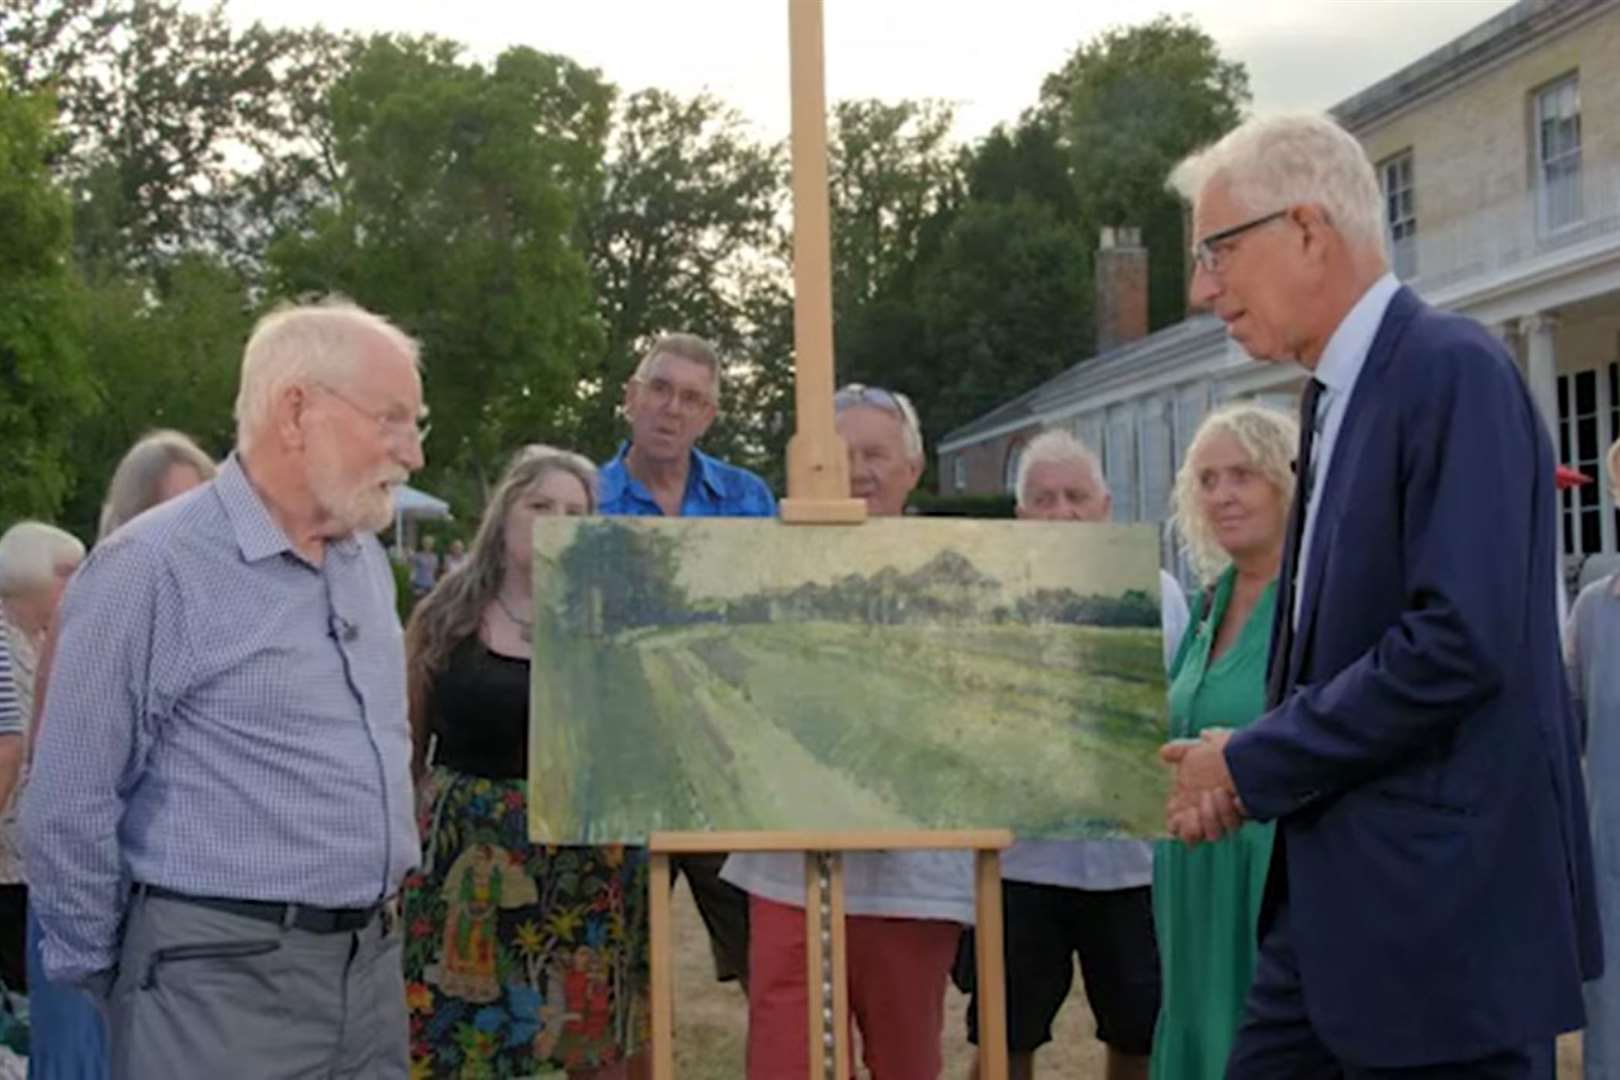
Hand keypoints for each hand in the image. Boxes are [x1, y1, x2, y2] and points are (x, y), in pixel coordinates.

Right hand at [1160, 729, 1244, 845]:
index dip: (1177, 824)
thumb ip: (1178, 750)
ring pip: (1214, 834)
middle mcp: (1204, 816)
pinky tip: (1238, 799)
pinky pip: (1237, 824)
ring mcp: (1224, 818)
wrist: (1248, 753)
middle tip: (1201, 800)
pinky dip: (1236, 812)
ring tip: (1219, 791)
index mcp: (1187, 804)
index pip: (1176, 825)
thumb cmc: (1219, 752)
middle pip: (1191, 836)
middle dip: (1194, 822)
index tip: (1183, 810)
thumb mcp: (1196, 747)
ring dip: (1213, 815)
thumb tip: (1163, 752)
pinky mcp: (1243, 816)